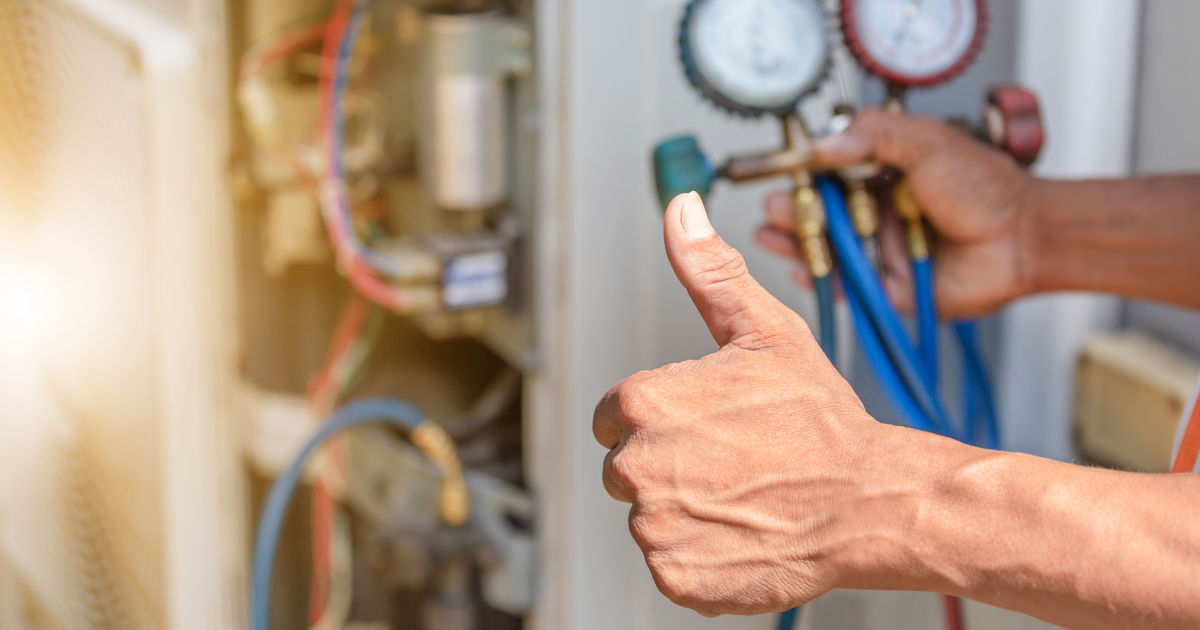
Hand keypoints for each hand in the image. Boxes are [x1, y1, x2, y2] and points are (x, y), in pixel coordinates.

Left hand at [592, 192, 888, 615]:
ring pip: (649, 516)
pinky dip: (700, 556)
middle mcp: (637, 466)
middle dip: (669, 464)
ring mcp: (655, 526)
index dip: (661, 419)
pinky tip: (741, 531)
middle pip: (626, 467)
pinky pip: (670, 563)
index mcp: (642, 404)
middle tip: (733, 460)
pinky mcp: (676, 575)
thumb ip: (708, 272)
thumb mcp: (765, 331)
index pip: (613, 417)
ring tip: (743, 494)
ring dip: (686, 510)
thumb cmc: (821, 422)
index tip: (706, 425)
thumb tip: (681, 211)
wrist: (869, 503)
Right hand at [756, 108, 1036, 318]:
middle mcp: (878, 213)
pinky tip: (800, 267)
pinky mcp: (887, 287)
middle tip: (772, 207)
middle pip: (821, 215)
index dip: (804, 176)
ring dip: (796, 243)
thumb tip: (821, 145)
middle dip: (791, 212)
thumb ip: (872, 135)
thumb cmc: (985, 187)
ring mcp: (880, 251)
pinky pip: (845, 287)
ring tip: (771, 234)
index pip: (831, 174)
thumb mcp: (925, 141)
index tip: (783, 173)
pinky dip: (820, 279)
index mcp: (884, 175)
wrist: (1023, 236)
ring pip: (828, 250)